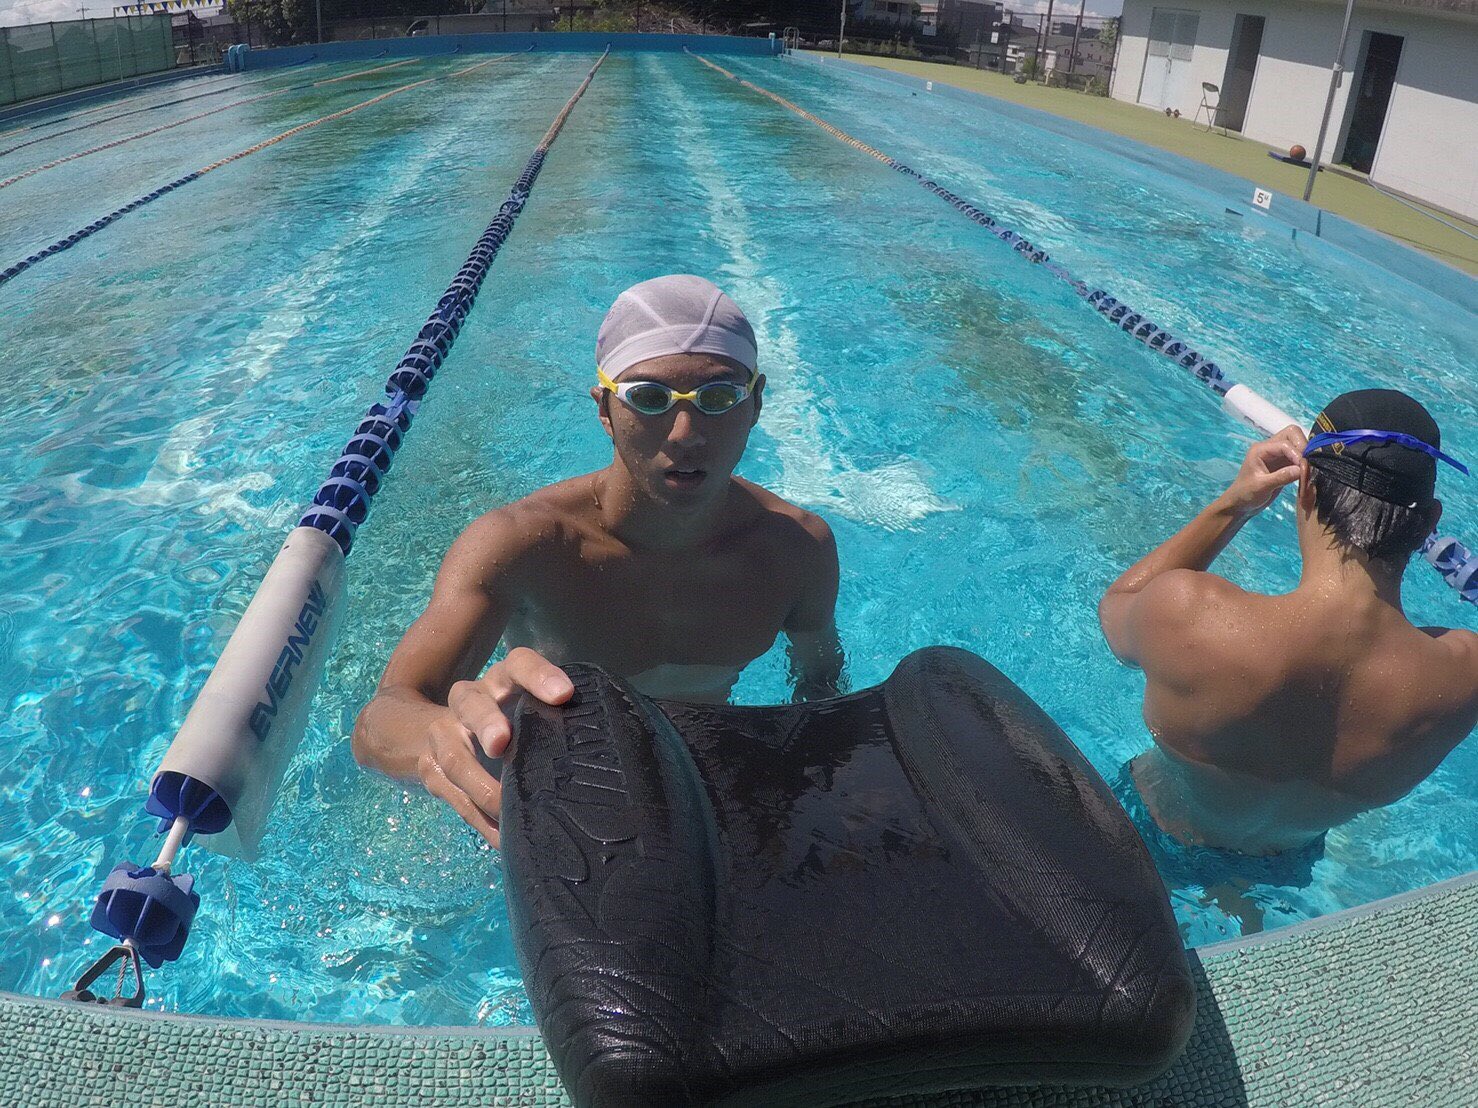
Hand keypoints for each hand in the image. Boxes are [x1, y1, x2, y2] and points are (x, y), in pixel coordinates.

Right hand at [417, 648, 573, 847]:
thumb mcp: (530, 709)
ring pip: (455, 757)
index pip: (519, 664)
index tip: (564, 695)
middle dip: (486, 723)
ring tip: (506, 807)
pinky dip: (480, 820)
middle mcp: (469, 701)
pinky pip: (454, 797)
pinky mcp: (432, 771)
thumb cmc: (510, 721)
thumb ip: (556, 719)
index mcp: (502, 680)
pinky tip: (504, 836)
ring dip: (480, 784)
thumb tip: (601, 754)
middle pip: (472, 703)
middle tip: (500, 743)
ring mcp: (444, 735)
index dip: (539, 676)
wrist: (436, 730)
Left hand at [1218, 426, 1307, 518]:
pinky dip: (1304, 463)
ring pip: (1297, 443)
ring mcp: (1278, 455)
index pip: (1284, 443)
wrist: (1241, 504)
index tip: (1303, 468)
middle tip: (1307, 465)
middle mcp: (1270, 448)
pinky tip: (1306, 474)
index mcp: (1261, 450)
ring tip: (1308, 471)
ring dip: (1305, 454)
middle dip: (1303, 447)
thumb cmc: (1246, 494)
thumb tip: (1301, 469)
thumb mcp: (1261, 487)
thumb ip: (1280, 477)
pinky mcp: (1284, 463)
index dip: (1297, 453)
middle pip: (1292, 434)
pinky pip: (1299, 456)